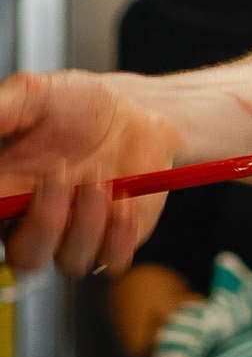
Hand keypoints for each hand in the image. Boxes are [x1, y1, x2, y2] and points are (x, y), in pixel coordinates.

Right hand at [0, 69, 180, 276]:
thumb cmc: (78, 104)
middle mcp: (38, 221)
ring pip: (71, 260)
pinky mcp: (116, 237)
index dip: (1, 217)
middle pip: (24, 258)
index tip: (11, 194)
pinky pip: (113, 259)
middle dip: (44, 223)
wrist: (134, 109)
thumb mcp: (33, 95)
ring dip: (86, 221)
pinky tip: (124, 197)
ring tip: (99, 175)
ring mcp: (77, 233)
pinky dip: (119, 234)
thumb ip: (1, 111)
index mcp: (6, 194)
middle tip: (60, 173)